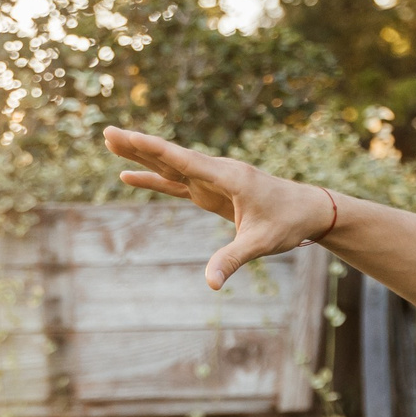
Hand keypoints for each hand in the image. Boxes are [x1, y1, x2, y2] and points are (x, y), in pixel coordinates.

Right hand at [104, 127, 333, 288]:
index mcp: (228, 177)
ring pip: (170, 165)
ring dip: (141, 154)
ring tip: (111, 141)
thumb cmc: (288, 223)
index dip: (153, 149)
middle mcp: (216, 172)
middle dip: (139, 145)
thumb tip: (211, 284)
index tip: (128, 136)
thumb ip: (233, 260)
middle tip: (107, 132)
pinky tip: (129, 175)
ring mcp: (212, 180)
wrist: (308, 210)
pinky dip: (154, 178)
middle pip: (170, 156)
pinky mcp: (211, 191)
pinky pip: (176, 182)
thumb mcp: (261, 243)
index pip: (183, 161)